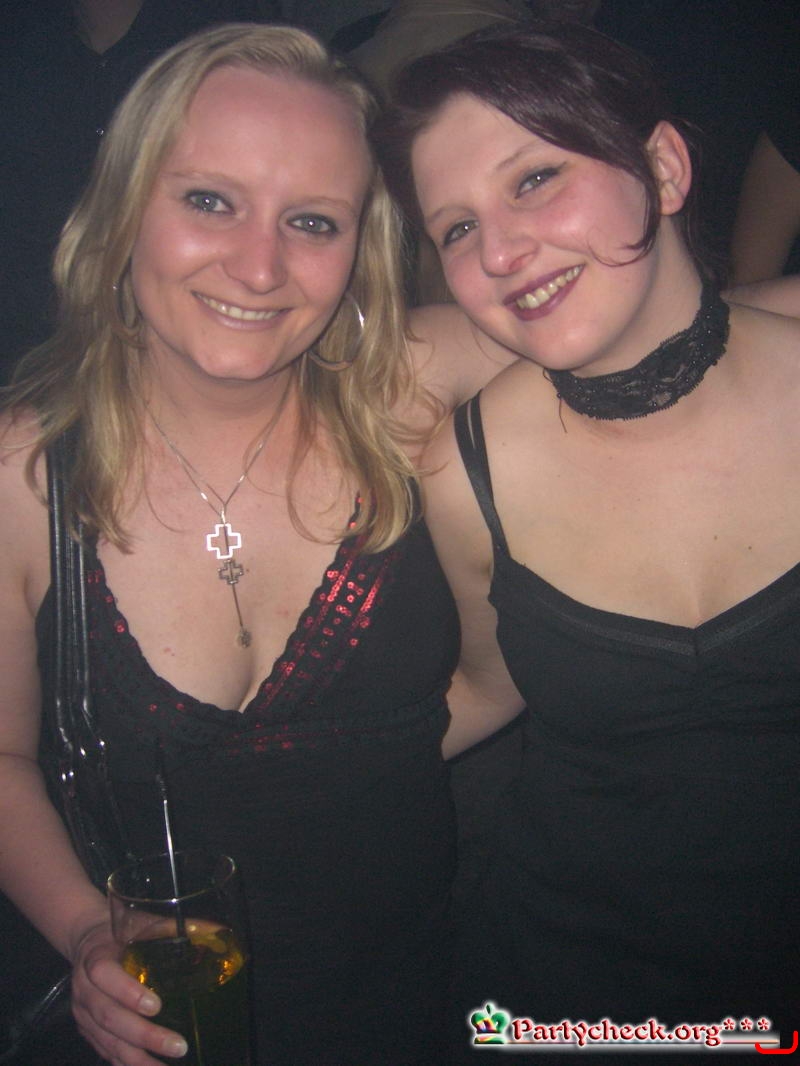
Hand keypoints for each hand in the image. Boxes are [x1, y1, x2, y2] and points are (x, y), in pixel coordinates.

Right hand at [70, 920, 187, 1064]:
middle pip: (109, 1017)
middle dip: (144, 1035)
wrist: (87, 940)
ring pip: (107, 1042)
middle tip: (178, 1046)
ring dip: (138, 1060)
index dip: (128, 992)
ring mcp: (83, 1015)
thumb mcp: (142, 923)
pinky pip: (106, 1052)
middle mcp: (85, 990)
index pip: (104, 974)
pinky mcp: (87, 1031)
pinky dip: (128, 1065)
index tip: (156, 1005)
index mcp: (96, 957)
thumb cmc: (122, 932)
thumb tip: (215, 931)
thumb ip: (173, 928)